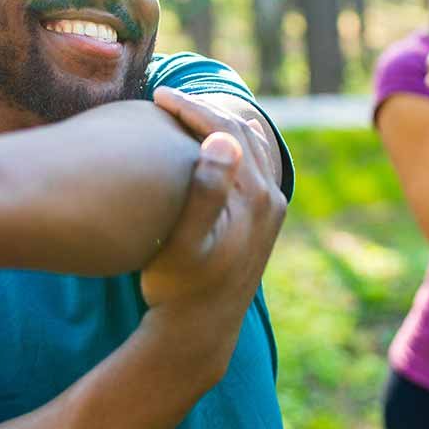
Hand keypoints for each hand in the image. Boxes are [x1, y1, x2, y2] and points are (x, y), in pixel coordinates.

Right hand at [142, 89, 285, 323]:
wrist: (199, 333)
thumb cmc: (178, 289)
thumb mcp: (182, 244)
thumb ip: (204, 191)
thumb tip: (226, 140)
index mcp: (255, 197)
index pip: (225, 131)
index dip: (190, 107)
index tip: (156, 95)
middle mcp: (272, 199)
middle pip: (243, 132)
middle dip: (203, 109)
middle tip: (164, 98)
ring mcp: (271, 210)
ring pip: (252, 146)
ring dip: (219, 124)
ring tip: (182, 114)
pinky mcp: (263, 220)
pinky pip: (253, 165)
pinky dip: (231, 145)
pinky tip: (206, 146)